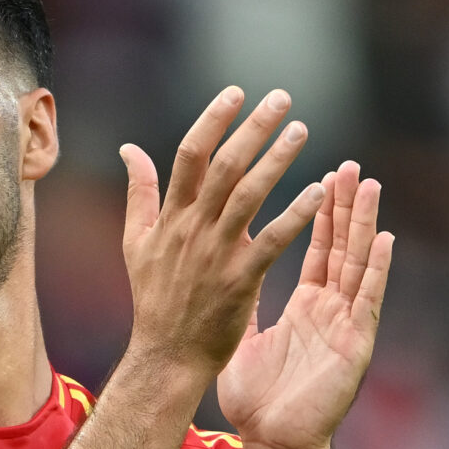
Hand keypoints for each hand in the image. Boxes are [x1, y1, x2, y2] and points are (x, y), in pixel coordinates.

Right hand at [117, 88, 324, 381]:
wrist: (165, 356)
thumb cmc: (154, 300)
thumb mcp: (135, 242)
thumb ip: (139, 193)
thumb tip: (129, 148)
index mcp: (169, 218)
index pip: (190, 155)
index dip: (214, 120)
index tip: (237, 92)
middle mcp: (192, 229)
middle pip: (224, 166)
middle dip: (253, 128)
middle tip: (282, 98)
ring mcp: (216, 254)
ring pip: (249, 195)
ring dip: (278, 160)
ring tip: (302, 131)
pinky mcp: (241, 280)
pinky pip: (273, 239)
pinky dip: (296, 213)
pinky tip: (319, 190)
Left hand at [217, 160, 392, 448]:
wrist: (271, 444)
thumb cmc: (258, 401)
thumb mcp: (246, 340)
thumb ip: (245, 302)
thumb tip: (231, 270)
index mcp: (306, 306)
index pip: (316, 248)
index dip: (321, 213)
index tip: (323, 174)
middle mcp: (330, 310)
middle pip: (341, 247)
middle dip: (345, 207)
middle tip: (349, 166)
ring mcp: (345, 325)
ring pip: (357, 265)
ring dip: (364, 225)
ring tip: (368, 186)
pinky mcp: (354, 345)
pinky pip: (366, 302)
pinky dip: (376, 271)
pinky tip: (383, 241)